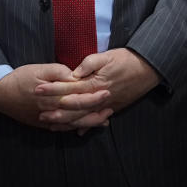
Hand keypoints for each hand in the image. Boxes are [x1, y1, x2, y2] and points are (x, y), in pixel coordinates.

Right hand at [0, 63, 112, 130]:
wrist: (0, 93)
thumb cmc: (20, 78)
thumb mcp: (40, 68)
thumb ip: (59, 72)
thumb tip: (75, 76)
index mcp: (54, 96)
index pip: (79, 98)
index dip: (94, 97)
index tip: (107, 92)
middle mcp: (52, 110)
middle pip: (79, 114)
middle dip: (96, 112)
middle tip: (111, 108)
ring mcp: (47, 119)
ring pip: (72, 124)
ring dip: (89, 122)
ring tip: (104, 120)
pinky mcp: (42, 123)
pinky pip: (61, 129)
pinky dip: (74, 128)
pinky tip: (83, 127)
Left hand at [35, 48, 159, 130]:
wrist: (149, 68)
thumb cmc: (127, 59)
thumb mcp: (107, 55)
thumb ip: (89, 63)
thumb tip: (74, 72)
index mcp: (95, 83)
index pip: (69, 88)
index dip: (52, 89)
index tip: (37, 88)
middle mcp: (99, 97)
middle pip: (73, 108)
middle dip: (55, 110)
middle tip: (39, 113)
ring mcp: (106, 104)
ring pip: (83, 117)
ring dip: (67, 121)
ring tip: (52, 124)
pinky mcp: (114, 107)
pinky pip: (97, 119)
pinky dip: (87, 126)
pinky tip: (78, 131)